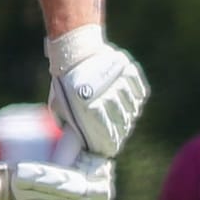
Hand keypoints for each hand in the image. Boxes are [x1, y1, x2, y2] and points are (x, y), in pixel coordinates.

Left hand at [46, 25, 147, 157]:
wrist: (75, 51)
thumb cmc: (64, 83)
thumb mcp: (59, 108)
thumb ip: (69, 126)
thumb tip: (78, 144)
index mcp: (88, 109)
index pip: (108, 137)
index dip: (111, 145)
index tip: (111, 148)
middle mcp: (106, 97)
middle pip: (122, 124)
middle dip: (120, 131)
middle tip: (117, 133)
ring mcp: (120, 84)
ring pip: (133, 109)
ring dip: (128, 114)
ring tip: (121, 115)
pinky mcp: (130, 73)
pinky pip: (140, 92)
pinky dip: (136, 98)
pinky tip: (128, 99)